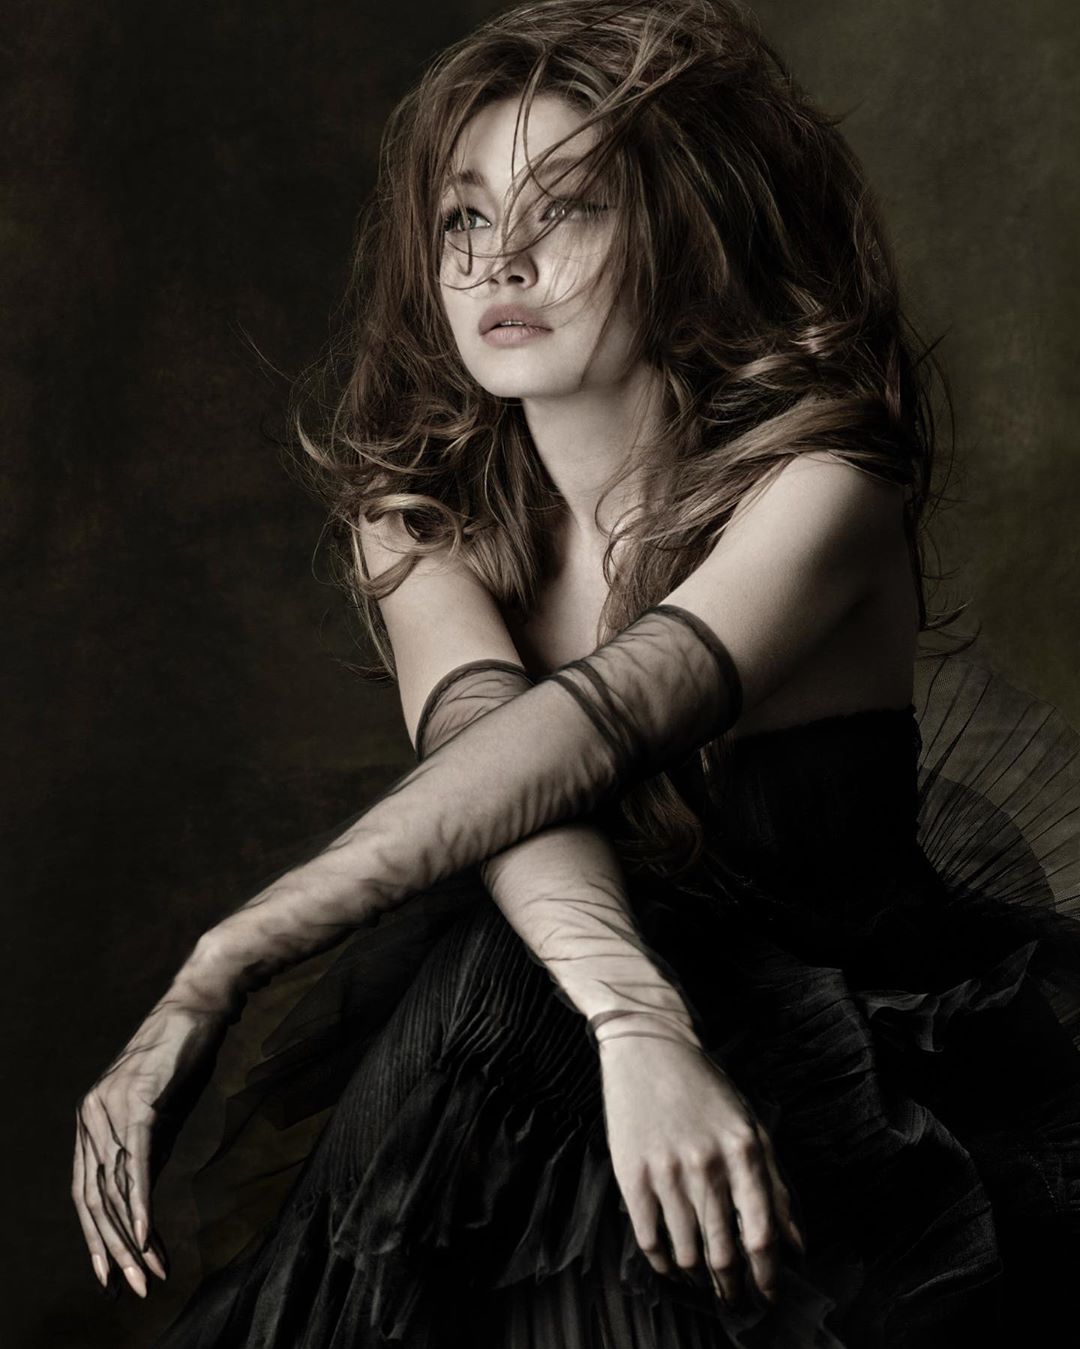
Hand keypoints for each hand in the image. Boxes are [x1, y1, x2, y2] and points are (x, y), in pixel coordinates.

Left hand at [72, 998, 228, 1297]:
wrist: (201, 1005)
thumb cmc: (184, 1056)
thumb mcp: (162, 1113)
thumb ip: (147, 1152)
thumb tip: (143, 1201)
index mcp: (90, 1120)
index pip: (84, 1193)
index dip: (94, 1238)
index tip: (109, 1276)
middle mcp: (91, 1118)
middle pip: (93, 1200)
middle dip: (111, 1250)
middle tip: (130, 1289)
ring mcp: (111, 1110)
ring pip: (114, 1189)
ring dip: (132, 1238)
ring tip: (148, 1273)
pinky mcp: (139, 1104)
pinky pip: (136, 1164)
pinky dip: (139, 1203)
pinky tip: (145, 1233)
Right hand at [598, 1031, 803, 1307]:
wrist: (649, 1049)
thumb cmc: (706, 1088)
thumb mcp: (752, 1126)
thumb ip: (776, 1185)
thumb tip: (797, 1244)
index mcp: (744, 1151)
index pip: (762, 1234)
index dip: (768, 1276)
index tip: (769, 1295)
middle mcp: (708, 1165)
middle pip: (724, 1252)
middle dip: (732, 1287)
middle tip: (734, 1299)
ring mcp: (667, 1171)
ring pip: (687, 1252)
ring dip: (699, 1278)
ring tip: (703, 1281)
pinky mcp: (632, 1175)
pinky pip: (650, 1239)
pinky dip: (663, 1264)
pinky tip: (672, 1267)